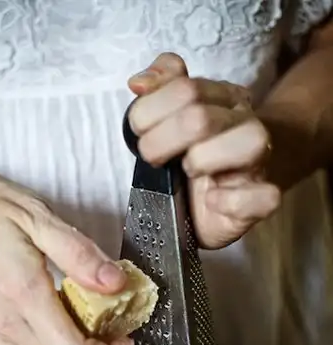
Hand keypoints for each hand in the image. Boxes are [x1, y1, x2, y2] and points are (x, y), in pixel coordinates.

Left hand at [128, 53, 280, 248]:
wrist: (237, 192)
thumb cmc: (202, 154)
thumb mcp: (178, 117)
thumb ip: (160, 91)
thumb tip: (139, 83)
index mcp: (225, 98)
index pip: (185, 88)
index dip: (150, 111)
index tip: (140, 130)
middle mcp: (246, 124)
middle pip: (200, 118)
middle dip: (161, 141)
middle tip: (152, 157)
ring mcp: (260, 162)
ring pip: (248, 144)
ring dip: (200, 162)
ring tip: (187, 172)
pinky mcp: (264, 199)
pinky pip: (264, 197)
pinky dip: (229, 201)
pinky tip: (211, 200)